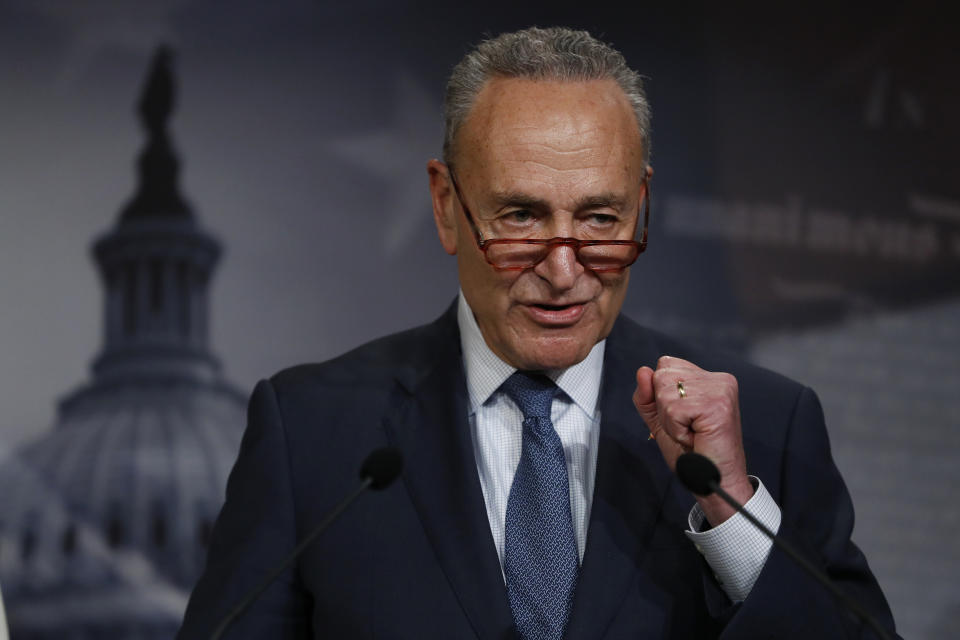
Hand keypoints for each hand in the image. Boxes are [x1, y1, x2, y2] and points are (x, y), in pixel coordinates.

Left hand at [632, 356, 753, 524]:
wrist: (712, 481)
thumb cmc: (692, 453)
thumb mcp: (661, 420)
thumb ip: (647, 396)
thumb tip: (642, 371)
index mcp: (708, 378)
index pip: (665, 365)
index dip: (661, 395)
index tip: (683, 417)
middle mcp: (717, 379)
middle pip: (662, 375)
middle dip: (664, 408)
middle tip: (688, 428)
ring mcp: (719, 390)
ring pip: (665, 393)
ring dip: (671, 421)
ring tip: (692, 433)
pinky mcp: (717, 405)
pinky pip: (673, 410)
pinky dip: (677, 430)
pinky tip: (695, 437)